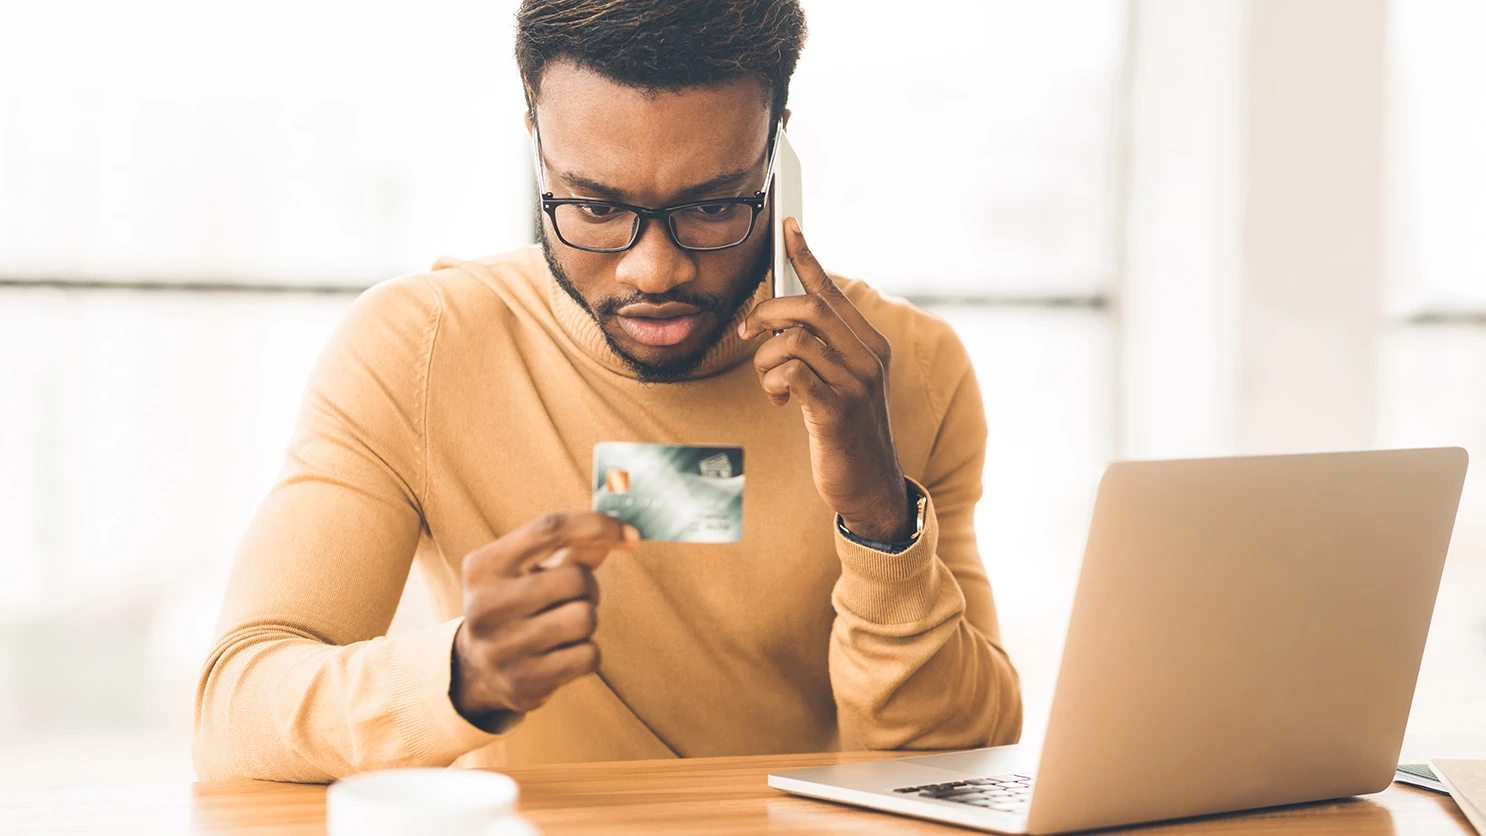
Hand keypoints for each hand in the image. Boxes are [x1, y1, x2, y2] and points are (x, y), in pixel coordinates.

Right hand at [450, 511, 639, 727]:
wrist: (477, 670)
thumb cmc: (515, 604)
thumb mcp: (527, 570)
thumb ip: (572, 549)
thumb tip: (621, 536)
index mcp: (483, 567)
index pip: (549, 529)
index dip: (597, 526)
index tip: (632, 535)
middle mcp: (486, 606)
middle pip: (577, 579)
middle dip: (589, 587)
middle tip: (574, 598)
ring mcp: (502, 648)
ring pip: (586, 618)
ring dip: (587, 620)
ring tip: (564, 626)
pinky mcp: (522, 682)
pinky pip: (589, 656)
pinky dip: (587, 652)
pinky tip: (562, 653)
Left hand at [738, 217, 909, 542]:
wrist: (871, 485)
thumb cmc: (847, 430)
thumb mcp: (843, 382)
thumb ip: (822, 349)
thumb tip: (781, 316)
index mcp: (871, 344)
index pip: (832, 290)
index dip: (806, 256)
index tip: (787, 227)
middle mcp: (868, 358)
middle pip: (808, 307)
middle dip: (766, 314)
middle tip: (748, 334)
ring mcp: (855, 384)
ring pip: (792, 340)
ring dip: (765, 360)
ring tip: (771, 384)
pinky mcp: (836, 411)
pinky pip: (790, 373)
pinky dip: (773, 383)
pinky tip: (779, 400)